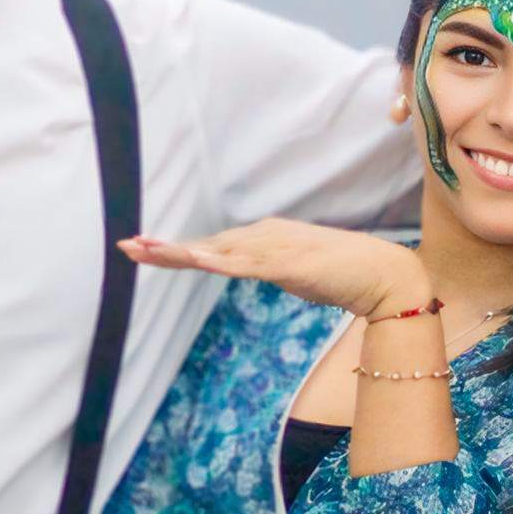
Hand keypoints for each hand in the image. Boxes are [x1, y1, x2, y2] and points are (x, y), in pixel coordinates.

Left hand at [122, 221, 429, 320]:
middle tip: (127, 246)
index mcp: (265, 240)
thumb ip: (269, 269)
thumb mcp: (296, 275)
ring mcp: (278, 248)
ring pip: (220, 250)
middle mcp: (266, 236)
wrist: (385, 276)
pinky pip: (248, 264)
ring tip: (146, 252)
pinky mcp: (291, 263)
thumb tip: (250, 269)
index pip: (212, 246)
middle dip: (166, 248)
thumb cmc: (345, 276)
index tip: (141, 250)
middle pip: (207, 244)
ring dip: (182, 251)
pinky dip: (220, 261)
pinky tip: (196, 259)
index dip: (176, 249)